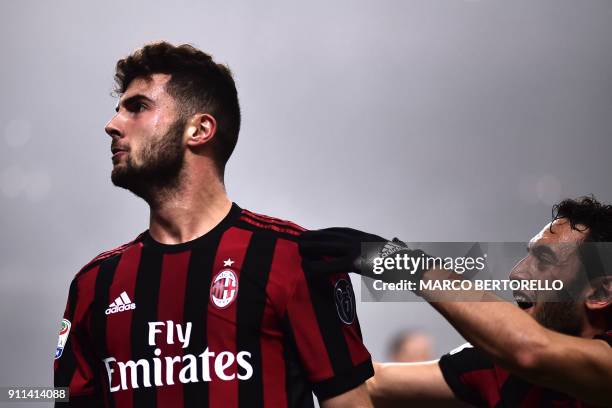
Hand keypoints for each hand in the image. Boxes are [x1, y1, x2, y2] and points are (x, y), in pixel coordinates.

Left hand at [301, 227, 429, 284]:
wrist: (415, 269)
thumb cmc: (409, 264)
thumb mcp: (399, 250)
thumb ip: (394, 244)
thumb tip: (399, 241)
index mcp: (369, 237)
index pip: (344, 231)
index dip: (329, 231)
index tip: (318, 232)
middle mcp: (361, 239)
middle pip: (333, 235)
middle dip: (316, 236)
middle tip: (301, 237)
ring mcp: (358, 249)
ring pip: (329, 246)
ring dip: (312, 247)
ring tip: (299, 249)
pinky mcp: (356, 262)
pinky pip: (332, 264)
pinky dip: (318, 266)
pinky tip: (308, 268)